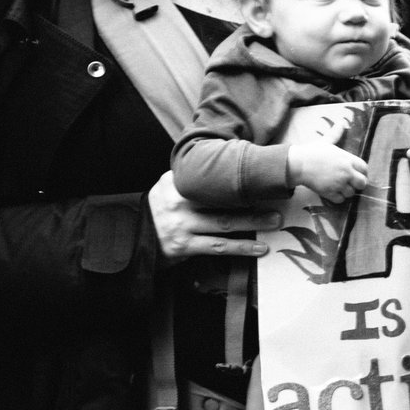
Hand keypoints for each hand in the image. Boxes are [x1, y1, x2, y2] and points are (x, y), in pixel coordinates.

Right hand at [146, 173, 271, 260]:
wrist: (131, 236)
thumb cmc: (157, 209)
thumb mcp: (167, 185)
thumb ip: (190, 176)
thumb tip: (219, 161)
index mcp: (180, 184)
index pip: (214, 180)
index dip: (239, 180)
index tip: (262, 178)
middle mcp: (181, 203)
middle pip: (223, 201)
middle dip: (253, 201)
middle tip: (279, 201)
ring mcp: (183, 226)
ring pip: (224, 224)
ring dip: (252, 224)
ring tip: (275, 222)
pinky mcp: (185, 247)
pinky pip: (217, 247)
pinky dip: (240, 247)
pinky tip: (259, 248)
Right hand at [287, 138, 370, 201]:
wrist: (299, 164)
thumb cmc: (312, 151)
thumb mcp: (326, 141)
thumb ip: (336, 133)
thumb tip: (341, 121)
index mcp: (347, 159)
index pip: (364, 168)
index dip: (362, 171)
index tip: (356, 172)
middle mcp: (346, 172)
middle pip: (362, 183)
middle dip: (358, 183)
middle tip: (350, 182)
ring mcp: (339, 183)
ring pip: (352, 193)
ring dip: (347, 191)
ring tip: (339, 187)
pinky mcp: (330, 193)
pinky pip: (341, 200)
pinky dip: (338, 198)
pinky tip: (333, 192)